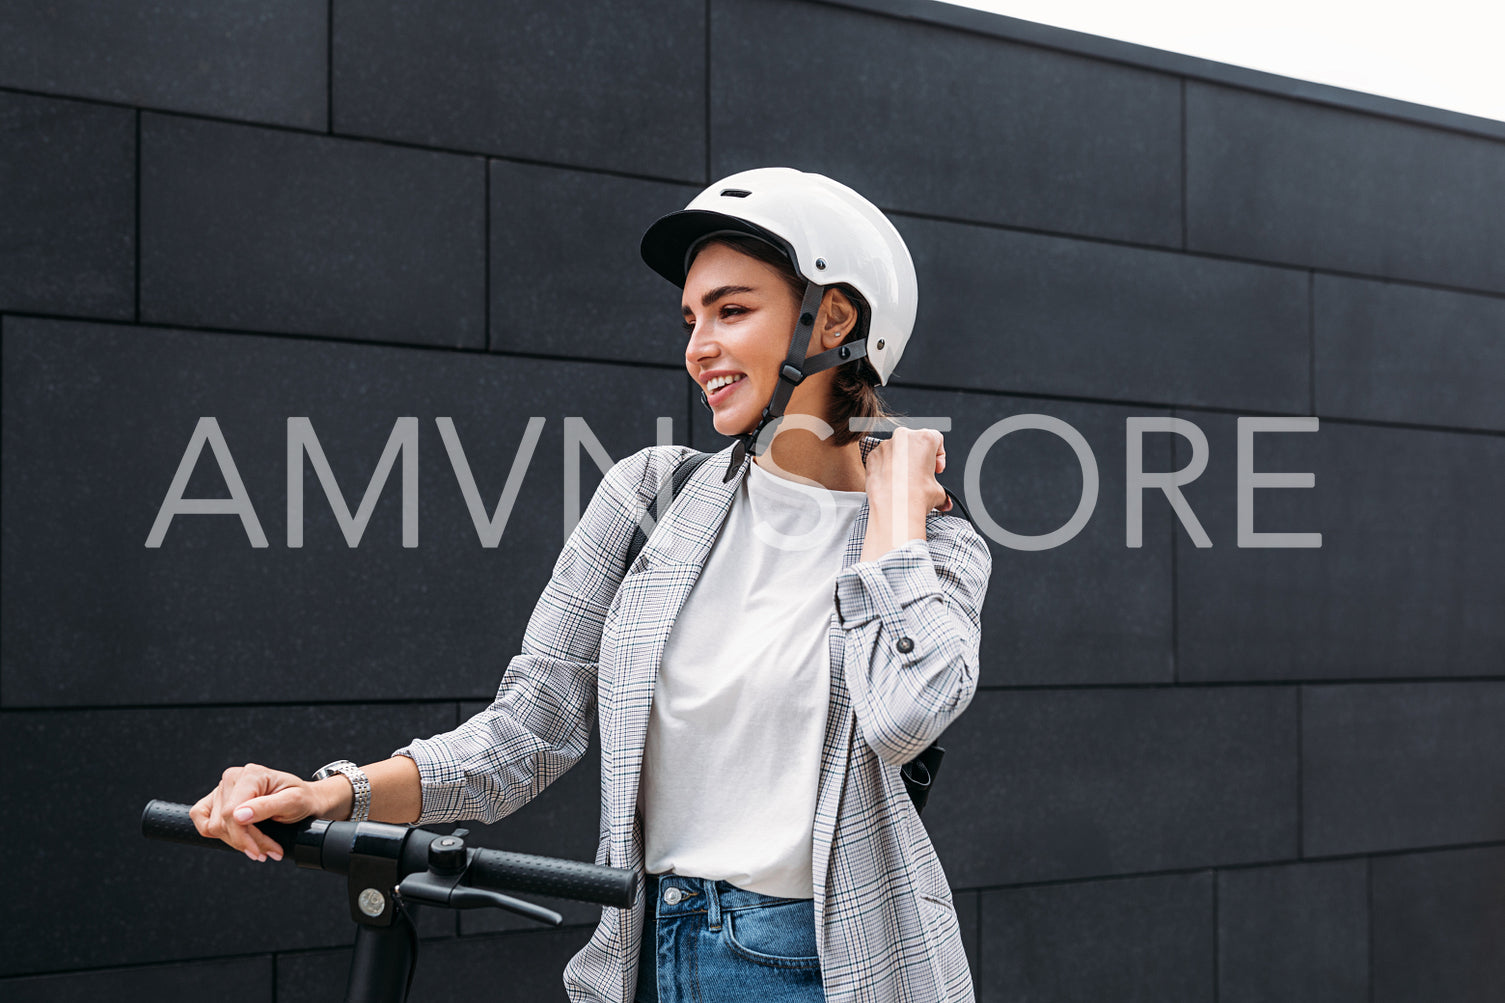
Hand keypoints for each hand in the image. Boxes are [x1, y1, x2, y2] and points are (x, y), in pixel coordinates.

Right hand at [189, 763, 331, 861]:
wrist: (306, 800)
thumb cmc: (302, 799)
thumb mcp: (293, 802)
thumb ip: (266, 807)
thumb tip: (239, 815)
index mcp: (251, 774)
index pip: (230, 813)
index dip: (242, 837)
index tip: (259, 852)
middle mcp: (233, 777)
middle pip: (222, 822)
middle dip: (246, 842)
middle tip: (269, 850)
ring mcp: (223, 788)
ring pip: (212, 826)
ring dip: (237, 842)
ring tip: (260, 847)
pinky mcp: (216, 799)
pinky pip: (201, 819)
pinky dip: (218, 834)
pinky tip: (239, 839)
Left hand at [863, 427, 951, 518]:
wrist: (894, 509)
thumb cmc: (916, 496)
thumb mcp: (938, 493)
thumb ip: (942, 491)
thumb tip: (944, 502)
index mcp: (924, 438)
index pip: (936, 439)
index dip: (939, 456)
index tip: (936, 469)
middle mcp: (903, 437)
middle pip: (915, 443)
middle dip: (919, 458)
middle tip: (921, 476)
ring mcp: (885, 445)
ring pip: (897, 449)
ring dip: (902, 462)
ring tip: (904, 482)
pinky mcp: (872, 456)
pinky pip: (882, 458)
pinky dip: (886, 468)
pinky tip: (891, 483)